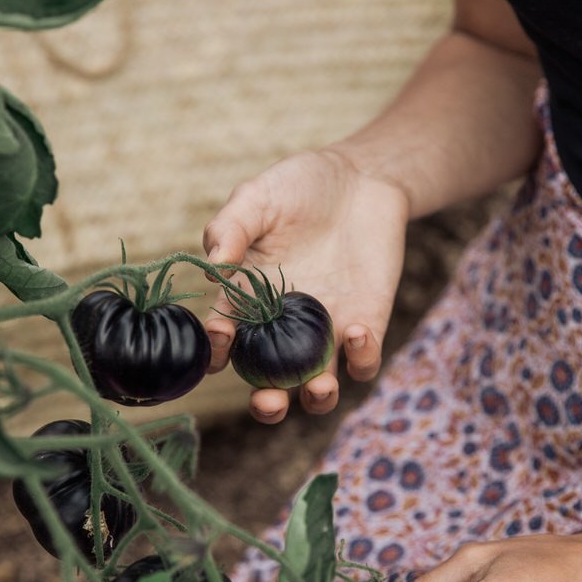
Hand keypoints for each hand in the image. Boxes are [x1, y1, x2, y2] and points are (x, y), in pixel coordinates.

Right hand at [202, 147, 408, 422]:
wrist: (361, 177)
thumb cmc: (299, 187)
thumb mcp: (256, 198)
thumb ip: (230, 228)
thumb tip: (213, 267)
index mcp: (246, 303)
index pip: (225, 341)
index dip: (217, 351)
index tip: (220, 340)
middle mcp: (283, 329)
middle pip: (270, 384)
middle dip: (268, 403)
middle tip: (268, 400)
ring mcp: (325, 331)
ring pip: (318, 388)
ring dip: (317, 398)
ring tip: (319, 386)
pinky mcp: (367, 325)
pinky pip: (363, 361)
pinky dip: (361, 358)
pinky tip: (356, 330)